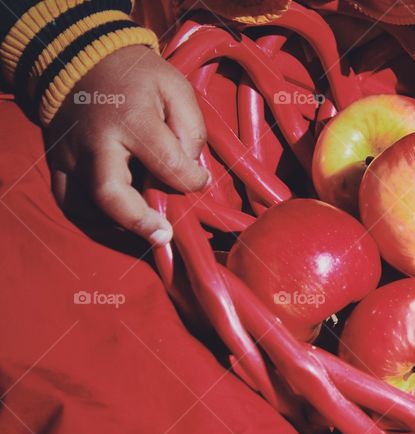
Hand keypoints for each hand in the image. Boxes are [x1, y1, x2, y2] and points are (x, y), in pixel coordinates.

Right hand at [45, 46, 209, 245]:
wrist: (79, 57)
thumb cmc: (136, 76)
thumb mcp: (176, 87)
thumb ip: (190, 128)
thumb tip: (191, 168)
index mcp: (131, 120)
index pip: (168, 165)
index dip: (191, 181)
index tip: (200, 180)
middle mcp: (96, 142)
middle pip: (111, 194)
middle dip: (140, 222)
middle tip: (163, 237)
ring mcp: (71, 155)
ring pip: (87, 206)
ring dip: (118, 225)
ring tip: (145, 228)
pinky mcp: (57, 162)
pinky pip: (70, 203)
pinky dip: (94, 219)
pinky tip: (120, 222)